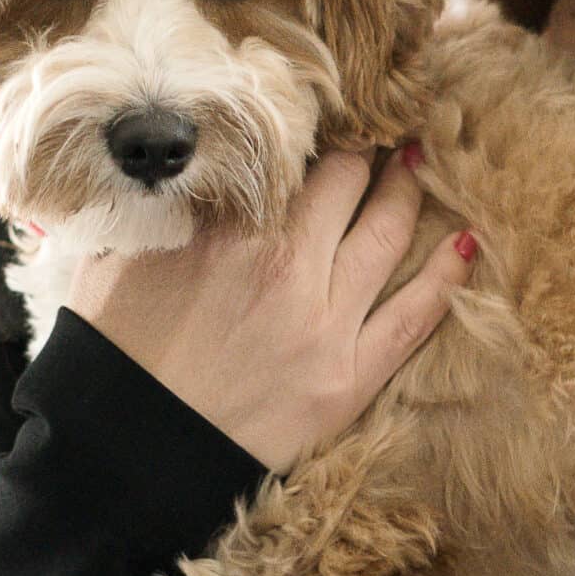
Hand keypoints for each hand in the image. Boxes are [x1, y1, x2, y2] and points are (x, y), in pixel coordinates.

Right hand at [63, 147, 475, 467]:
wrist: (127, 456)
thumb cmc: (111, 354)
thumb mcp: (115, 253)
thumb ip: (158, 202)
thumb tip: (173, 163)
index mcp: (229, 229)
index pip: (292, 156)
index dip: (313, 132)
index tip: (325, 119)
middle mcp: (287, 265)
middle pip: (349, 183)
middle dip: (364, 154)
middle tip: (376, 133)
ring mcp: (325, 324)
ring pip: (389, 235)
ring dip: (407, 193)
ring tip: (415, 167)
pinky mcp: (348, 379)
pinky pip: (415, 317)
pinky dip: (445, 277)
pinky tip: (463, 244)